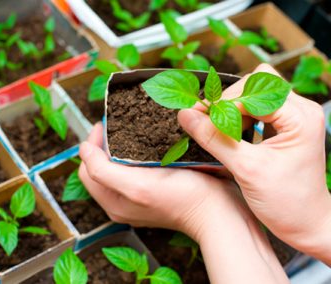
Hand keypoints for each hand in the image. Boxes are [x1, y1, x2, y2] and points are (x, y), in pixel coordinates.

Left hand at [79, 123, 287, 282]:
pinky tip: (147, 142)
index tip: (106, 124)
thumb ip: (102, 171)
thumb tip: (82, 149)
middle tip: (117, 124)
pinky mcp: (154, 190)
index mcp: (112, 201)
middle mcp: (122, 201)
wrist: (218, 212)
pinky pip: (134, 168)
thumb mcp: (137, 186)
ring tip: (130, 129)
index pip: (87, 167)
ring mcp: (138, 196)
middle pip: (100, 166)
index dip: (93, 143)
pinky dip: (135, 152)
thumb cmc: (182, 198)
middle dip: (104, 142)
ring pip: (117, 165)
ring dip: (119, 145)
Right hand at [178, 64, 330, 264]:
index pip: (253, 91)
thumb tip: (185, 115)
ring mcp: (294, 118)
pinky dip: (238, 118)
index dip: (222, 102)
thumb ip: (214, 139)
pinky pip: (257, 109)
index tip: (197, 116)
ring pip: (254, 94)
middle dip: (228, 102)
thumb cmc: (286, 202)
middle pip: (255, 84)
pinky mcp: (286, 127)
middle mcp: (300, 110)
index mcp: (300, 117)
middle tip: (207, 123)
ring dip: (232, 110)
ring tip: (220, 133)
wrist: (306, 224)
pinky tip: (231, 135)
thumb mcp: (246, 170)